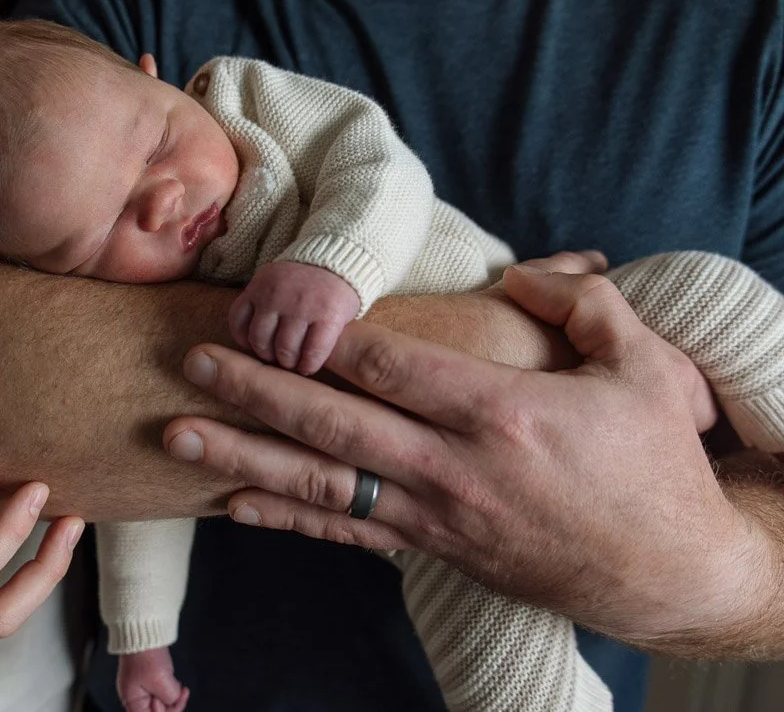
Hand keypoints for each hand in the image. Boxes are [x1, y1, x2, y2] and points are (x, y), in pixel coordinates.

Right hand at [118, 646, 189, 711]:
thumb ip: (170, 697)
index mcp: (131, 699)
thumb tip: (175, 699)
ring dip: (172, 696)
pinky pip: (163, 692)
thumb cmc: (146, 653)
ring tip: (177, 686)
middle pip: (156, 711)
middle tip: (177, 692)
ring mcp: (143, 687)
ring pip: (162, 703)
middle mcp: (135, 696)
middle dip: (170, 705)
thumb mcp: (161, 680)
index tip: (170, 701)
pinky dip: (172, 689)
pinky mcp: (151, 679)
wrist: (145, 631)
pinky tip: (176, 683)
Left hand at [161, 264, 749, 647]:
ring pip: (320, 483)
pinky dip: (284, 520)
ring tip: (180, 435)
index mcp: (499, 413)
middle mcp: (451, 467)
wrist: (667, 574)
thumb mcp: (645, 369)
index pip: (389, 364)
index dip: (323, 334)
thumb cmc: (656, 466)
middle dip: (256, 388)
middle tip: (192, 360)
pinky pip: (343, 534)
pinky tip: (233, 504)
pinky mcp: (431, 549)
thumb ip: (582, 306)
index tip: (271, 307)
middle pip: (332, 421)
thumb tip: (522, 274)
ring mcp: (433, 515)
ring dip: (244, 455)